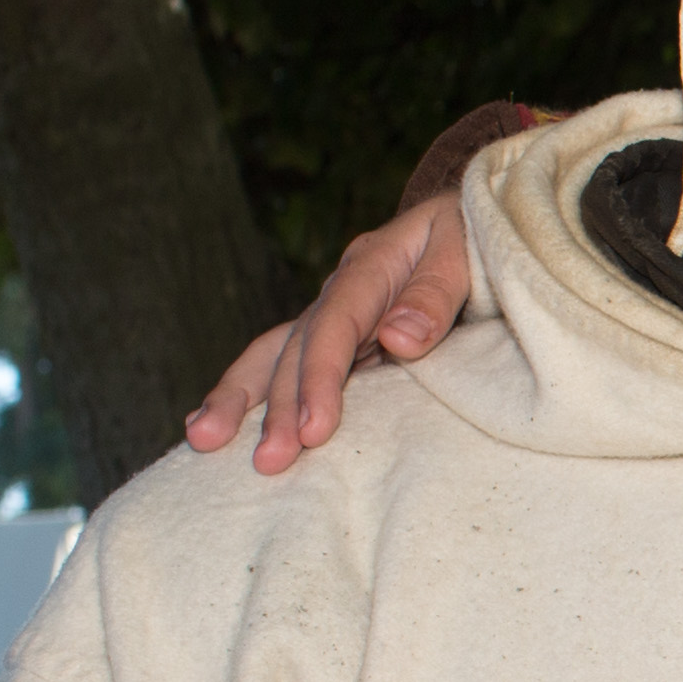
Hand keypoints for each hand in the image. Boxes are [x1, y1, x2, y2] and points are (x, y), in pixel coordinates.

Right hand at [184, 193, 471, 473]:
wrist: (478, 219)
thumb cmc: (479, 235)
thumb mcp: (468, 248)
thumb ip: (437, 293)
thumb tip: (396, 338)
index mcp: (371, 265)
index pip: (336, 324)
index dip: (321, 376)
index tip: (314, 429)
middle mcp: (341, 292)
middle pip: (297, 347)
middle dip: (278, 406)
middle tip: (269, 461)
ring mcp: (334, 316)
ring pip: (275, 355)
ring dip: (242, 400)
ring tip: (203, 442)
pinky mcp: (342, 341)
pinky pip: (288, 366)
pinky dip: (253, 396)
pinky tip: (215, 428)